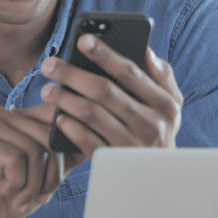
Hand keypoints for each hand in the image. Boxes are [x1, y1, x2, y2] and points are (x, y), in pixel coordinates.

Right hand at [0, 103, 81, 217]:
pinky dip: (18, 184)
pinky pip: (16, 158)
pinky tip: (6, 192)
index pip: (58, 118)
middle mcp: (2, 113)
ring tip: (22, 196)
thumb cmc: (12, 194)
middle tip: (41, 195)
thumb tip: (95, 138)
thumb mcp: (47, 172)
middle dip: (53, 174)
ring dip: (34, 183)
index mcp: (20, 115)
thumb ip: (67, 153)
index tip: (58, 177)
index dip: (67, 148)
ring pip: (35, 149)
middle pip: (50, 136)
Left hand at [39, 33, 182, 157]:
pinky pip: (88, 141)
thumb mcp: (170, 106)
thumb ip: (162, 77)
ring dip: (66, 99)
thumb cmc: (159, 131)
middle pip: (105, 91)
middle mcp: (151, 125)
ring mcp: (132, 146)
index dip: (105, 54)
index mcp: (165, 104)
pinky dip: (71, 128)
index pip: (130, 73)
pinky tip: (59, 118)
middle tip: (49, 64)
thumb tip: (146, 50)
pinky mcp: (115, 162)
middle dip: (73, 74)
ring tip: (47, 90)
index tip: (82, 39)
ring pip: (92, 114)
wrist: (159, 178)